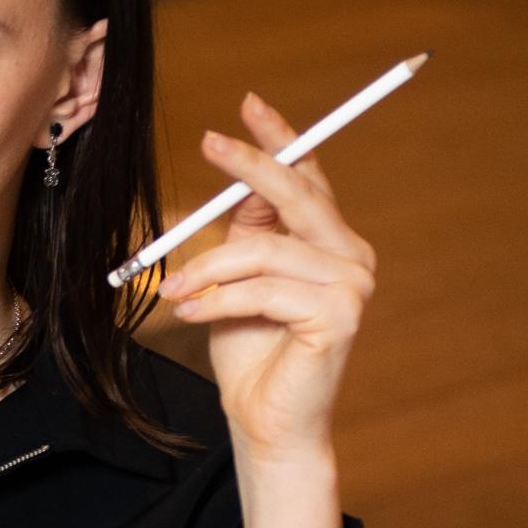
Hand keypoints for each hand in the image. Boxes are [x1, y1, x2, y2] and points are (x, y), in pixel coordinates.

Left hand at [157, 91, 375, 465]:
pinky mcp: (340, 316)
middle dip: (251, 165)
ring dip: (209, 268)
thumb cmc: (251, 354)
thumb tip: (239, 183)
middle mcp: (352, 257)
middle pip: (299, 196)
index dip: (283, 140)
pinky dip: (219, 299)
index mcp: (331, 243)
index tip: (250, 105)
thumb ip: (246, 233)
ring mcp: (352, 286)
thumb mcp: (237, 280)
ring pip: (265, 249)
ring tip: (175, 290)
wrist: (265, 422)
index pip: (310, 179)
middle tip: (209, 142)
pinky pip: (264, 290)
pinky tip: (192, 312)